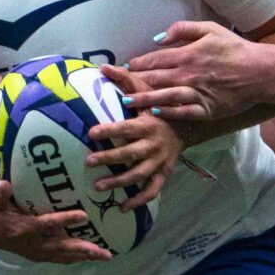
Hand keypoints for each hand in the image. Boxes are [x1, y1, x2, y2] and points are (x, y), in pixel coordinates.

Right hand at [0, 180, 111, 264]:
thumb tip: (4, 184)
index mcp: (21, 229)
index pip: (46, 224)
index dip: (65, 219)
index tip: (84, 214)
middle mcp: (30, 243)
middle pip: (61, 247)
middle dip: (83, 250)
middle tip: (104, 252)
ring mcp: (34, 250)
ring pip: (62, 256)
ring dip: (84, 257)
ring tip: (105, 256)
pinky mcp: (36, 253)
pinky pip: (59, 257)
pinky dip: (74, 258)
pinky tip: (89, 256)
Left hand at [83, 68, 183, 211]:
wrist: (186, 125)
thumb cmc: (158, 106)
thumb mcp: (145, 90)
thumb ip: (124, 79)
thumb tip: (103, 66)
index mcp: (146, 124)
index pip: (125, 128)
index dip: (109, 130)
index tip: (91, 133)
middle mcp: (152, 145)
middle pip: (129, 154)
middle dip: (108, 159)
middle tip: (88, 161)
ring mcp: (158, 162)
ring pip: (138, 176)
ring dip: (118, 182)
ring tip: (98, 187)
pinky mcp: (163, 174)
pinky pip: (152, 191)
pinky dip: (138, 201)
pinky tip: (122, 208)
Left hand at [127, 22, 274, 122]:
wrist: (260, 72)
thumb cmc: (236, 49)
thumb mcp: (210, 30)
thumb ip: (183, 29)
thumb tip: (158, 37)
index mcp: (188, 54)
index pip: (156, 59)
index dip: (139, 63)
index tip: (126, 66)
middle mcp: (189, 74)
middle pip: (155, 78)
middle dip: (135, 81)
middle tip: (116, 86)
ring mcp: (197, 93)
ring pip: (164, 96)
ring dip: (143, 98)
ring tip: (126, 102)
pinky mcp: (206, 109)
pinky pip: (182, 112)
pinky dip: (167, 112)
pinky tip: (154, 112)